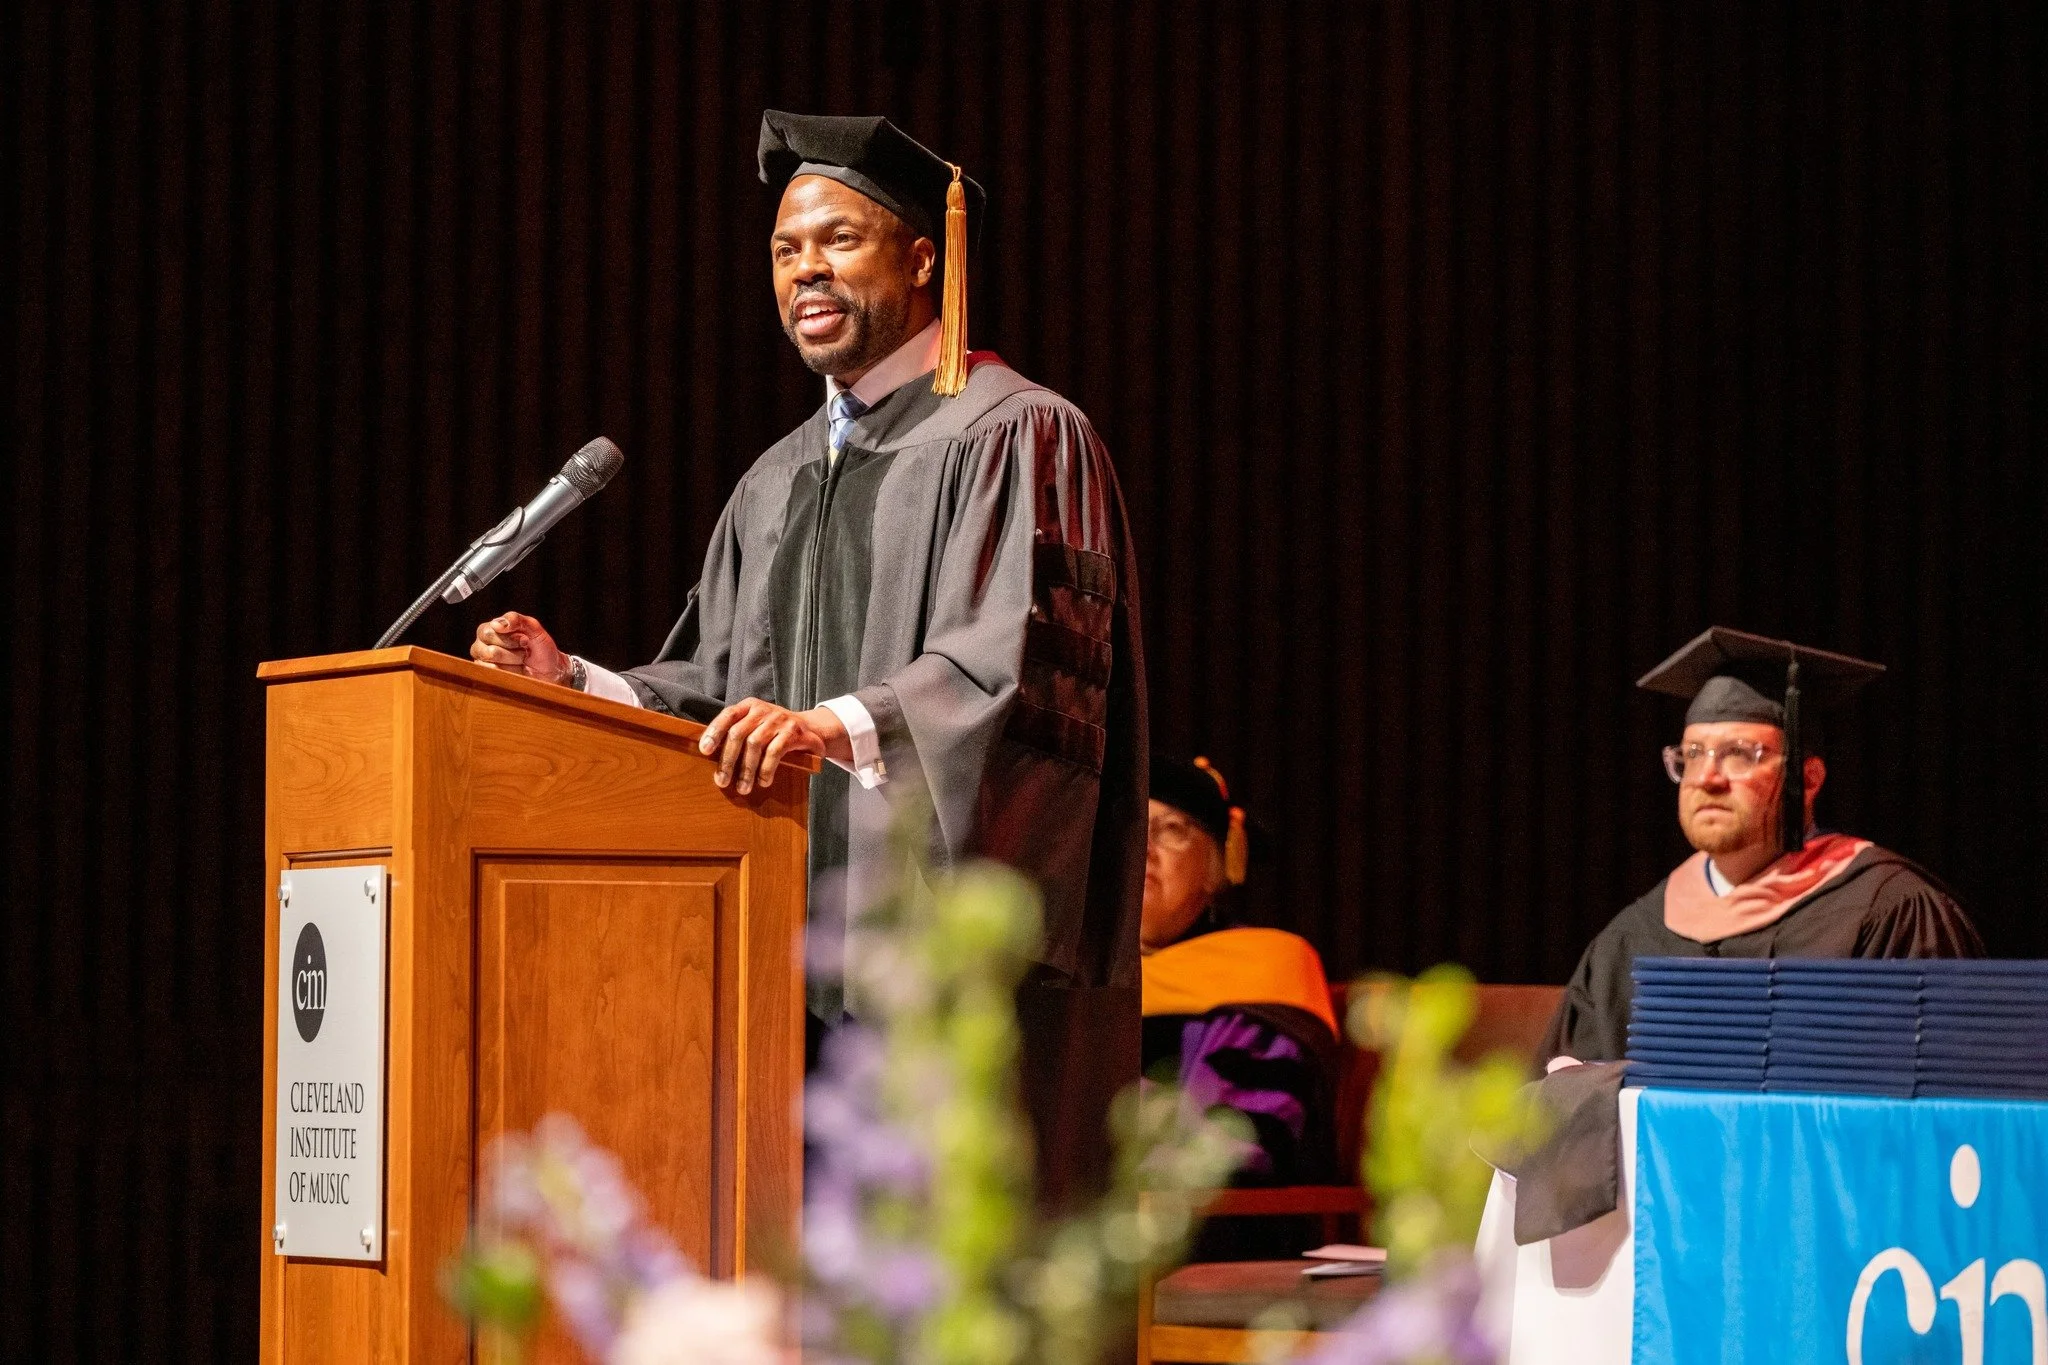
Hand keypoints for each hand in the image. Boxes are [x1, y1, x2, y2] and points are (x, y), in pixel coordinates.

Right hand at [471, 612, 570, 684]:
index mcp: (489, 628)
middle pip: (491, 652)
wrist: (551, 670)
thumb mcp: (533, 628)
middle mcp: (481, 644)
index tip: (525, 640)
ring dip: (514, 662)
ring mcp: (483, 662)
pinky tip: (517, 669)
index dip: (511, 639)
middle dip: (514, 652)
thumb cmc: (541, 647)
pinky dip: (512, 673)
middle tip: (524, 650)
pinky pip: (495, 676)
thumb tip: (496, 624)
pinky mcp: (488, 676)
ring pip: (494, 665)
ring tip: (521, 659)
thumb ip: (516, 619)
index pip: (489, 633)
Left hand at [698, 698, 848, 793]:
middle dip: (728, 760)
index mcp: (749, 706)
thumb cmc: (774, 731)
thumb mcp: (756, 725)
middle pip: (738, 733)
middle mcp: (763, 710)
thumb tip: (710, 755)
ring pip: (755, 745)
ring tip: (742, 788)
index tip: (704, 751)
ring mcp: (779, 720)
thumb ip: (737, 733)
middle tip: (721, 781)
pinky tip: (763, 781)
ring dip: (746, 770)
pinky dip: (766, 769)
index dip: (714, 732)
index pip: (728, 715)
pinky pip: (774, 752)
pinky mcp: (793, 732)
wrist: (811, 728)